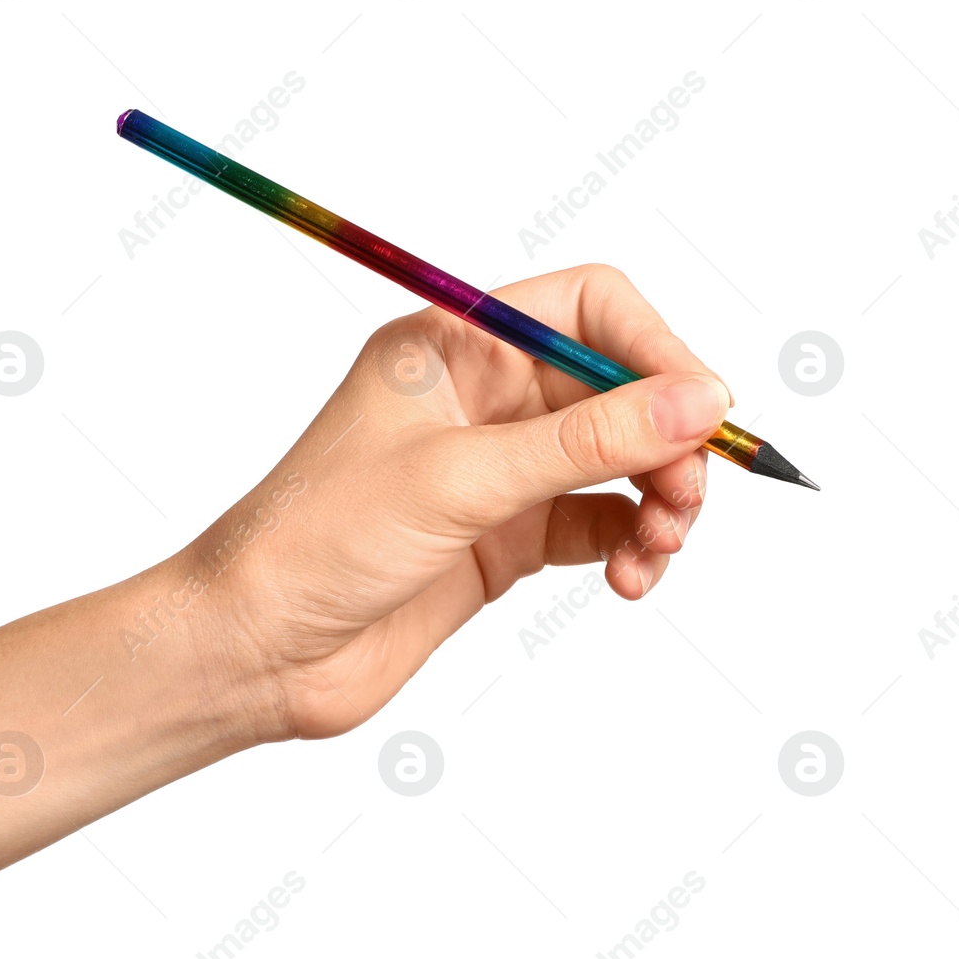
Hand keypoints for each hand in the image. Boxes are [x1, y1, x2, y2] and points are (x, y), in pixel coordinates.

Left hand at [186, 263, 731, 741]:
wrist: (256, 649)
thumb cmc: (318, 542)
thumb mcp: (460, 480)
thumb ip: (585, 443)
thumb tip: (700, 399)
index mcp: (452, 347)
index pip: (588, 308)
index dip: (655, 349)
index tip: (702, 410)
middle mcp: (480, 399)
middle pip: (617, 387)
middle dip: (666, 438)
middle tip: (685, 498)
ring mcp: (493, 471)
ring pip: (616, 461)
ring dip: (658, 498)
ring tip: (659, 547)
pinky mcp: (502, 539)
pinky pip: (596, 523)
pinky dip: (629, 543)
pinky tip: (630, 576)